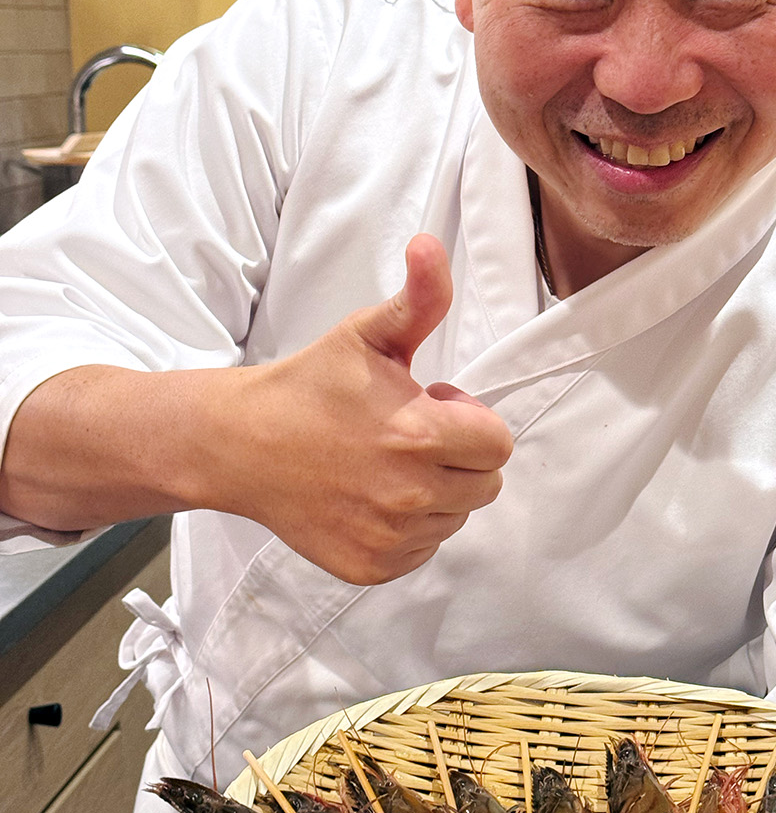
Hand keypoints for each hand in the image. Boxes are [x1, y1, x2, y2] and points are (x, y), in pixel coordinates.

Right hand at [215, 234, 511, 583]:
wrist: (239, 445)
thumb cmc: (311, 386)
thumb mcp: (368, 334)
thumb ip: (419, 298)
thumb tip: (430, 245)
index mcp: (420, 435)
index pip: (498, 443)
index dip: (469, 420)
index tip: (430, 407)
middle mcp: (410, 494)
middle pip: (484, 484)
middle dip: (458, 457)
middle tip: (406, 435)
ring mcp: (390, 537)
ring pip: (455, 518)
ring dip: (436, 494)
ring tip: (384, 465)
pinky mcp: (371, 566)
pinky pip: (423, 550)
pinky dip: (408, 529)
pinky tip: (369, 497)